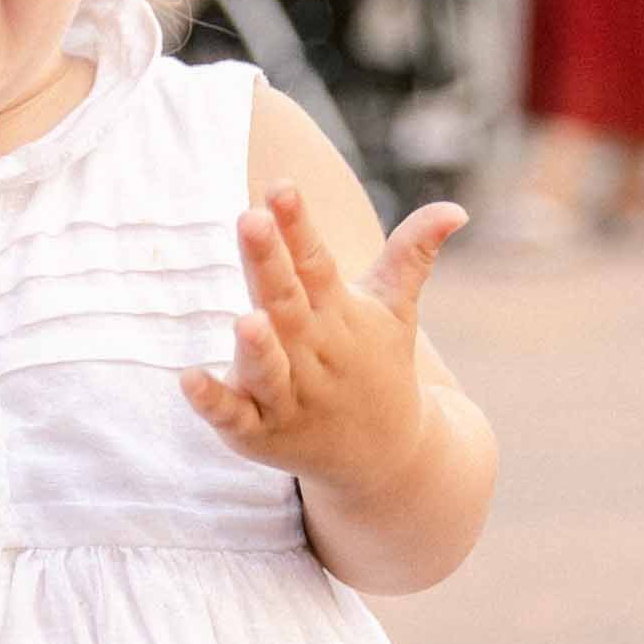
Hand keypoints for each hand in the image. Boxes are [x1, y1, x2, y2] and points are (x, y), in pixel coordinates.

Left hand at [181, 182, 466, 497]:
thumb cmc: (379, 367)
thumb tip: (455, 208)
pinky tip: (187, 378)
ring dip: (257, 348)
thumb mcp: (396, 309)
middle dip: (269, 263)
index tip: (280, 185)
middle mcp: (312, 351)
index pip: (316, 262)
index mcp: (337, 313)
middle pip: (286, 302)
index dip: (298, 224)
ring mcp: (288, 396)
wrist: (387, 458)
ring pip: (269, 369)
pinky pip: (234, 417)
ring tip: (245, 320)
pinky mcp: (261, 434)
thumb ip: (413, 254)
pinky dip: (213, 402)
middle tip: (249, 220)